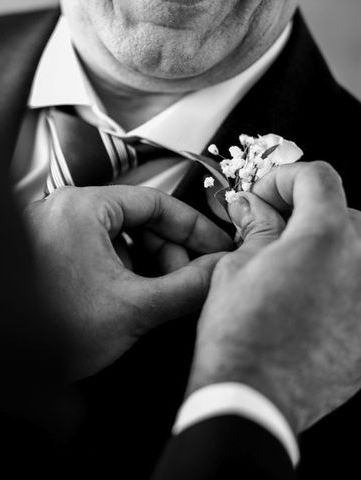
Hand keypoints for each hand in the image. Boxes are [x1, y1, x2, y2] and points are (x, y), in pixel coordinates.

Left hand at [24, 185, 232, 379]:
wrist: (1, 363)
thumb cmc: (54, 330)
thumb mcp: (135, 308)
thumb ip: (188, 286)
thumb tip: (219, 270)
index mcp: (81, 206)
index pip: (155, 202)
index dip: (193, 227)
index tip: (215, 246)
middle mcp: (60, 209)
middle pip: (134, 218)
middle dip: (167, 250)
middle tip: (187, 279)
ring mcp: (48, 230)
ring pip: (114, 236)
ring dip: (143, 263)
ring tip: (154, 295)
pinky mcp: (42, 252)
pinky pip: (92, 249)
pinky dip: (116, 269)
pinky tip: (124, 298)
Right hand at [189, 161, 360, 432]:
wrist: (253, 397)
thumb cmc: (239, 337)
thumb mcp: (234, 268)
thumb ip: (255, 229)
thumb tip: (254, 209)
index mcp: (324, 238)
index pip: (318, 178)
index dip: (284, 178)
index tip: (265, 193)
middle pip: (342, 212)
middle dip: (303, 211)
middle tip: (268, 227)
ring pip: (355, 252)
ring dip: (324, 246)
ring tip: (286, 264)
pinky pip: (356, 291)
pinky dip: (335, 284)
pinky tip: (302, 299)